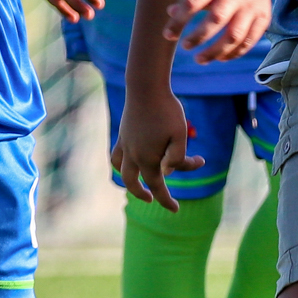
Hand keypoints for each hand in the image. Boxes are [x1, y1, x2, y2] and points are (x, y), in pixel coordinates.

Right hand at [110, 89, 200, 210]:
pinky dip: (121, 163)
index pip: (157, 187)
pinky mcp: (123, 133)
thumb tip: (169, 171)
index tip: (176, 210)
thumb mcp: (180, 135)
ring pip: (121, 170)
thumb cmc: (167, 110)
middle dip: (144, 194)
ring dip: (129, 180)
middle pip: (133, 183)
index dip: (167, 201)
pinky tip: (132, 158)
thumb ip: (177, 158)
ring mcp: (125, 144)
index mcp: (148, 159)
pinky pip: (117, 155)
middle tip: (155, 199)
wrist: (146, 87)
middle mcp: (133, 155)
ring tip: (140, 182)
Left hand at [163, 0, 269, 64]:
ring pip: (235, 34)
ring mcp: (251, 6)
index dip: (179, 21)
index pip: (193, 2)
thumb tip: (170, 20)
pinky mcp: (263, 17)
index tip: (168, 36)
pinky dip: (234, 53)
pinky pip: (249, 41)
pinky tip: (220, 58)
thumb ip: (186, 2)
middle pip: (217, 19)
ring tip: (200, 59)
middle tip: (185, 47)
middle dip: (199, 37)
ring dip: (216, 51)